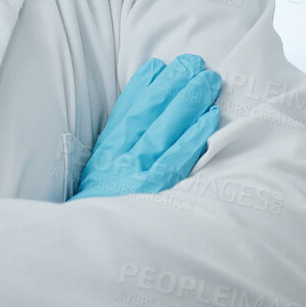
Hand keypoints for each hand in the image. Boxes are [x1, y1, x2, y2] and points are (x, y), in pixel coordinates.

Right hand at [70, 54, 221, 199]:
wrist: (96, 243)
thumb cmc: (104, 208)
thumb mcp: (100, 174)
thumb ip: (118, 146)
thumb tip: (140, 116)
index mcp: (107, 150)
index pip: (126, 109)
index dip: (144, 85)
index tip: (160, 65)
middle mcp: (121, 156)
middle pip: (149, 111)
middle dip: (173, 83)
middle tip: (194, 63)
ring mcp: (138, 171)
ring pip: (166, 127)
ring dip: (189, 100)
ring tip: (208, 80)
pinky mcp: (156, 190)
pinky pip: (178, 157)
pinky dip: (194, 135)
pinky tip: (210, 117)